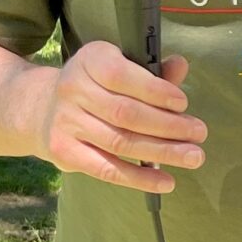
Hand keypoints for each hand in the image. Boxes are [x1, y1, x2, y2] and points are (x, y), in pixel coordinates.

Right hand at [35, 41, 204, 194]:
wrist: (43, 108)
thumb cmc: (97, 86)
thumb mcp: (120, 67)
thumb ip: (151, 71)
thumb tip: (180, 65)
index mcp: (90, 60)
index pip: (121, 74)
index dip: (154, 90)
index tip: (183, 103)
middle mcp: (72, 89)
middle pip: (125, 112)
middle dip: (168, 126)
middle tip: (199, 134)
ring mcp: (65, 122)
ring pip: (120, 142)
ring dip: (161, 152)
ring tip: (192, 157)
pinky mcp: (64, 152)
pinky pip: (106, 169)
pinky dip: (139, 178)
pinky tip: (165, 182)